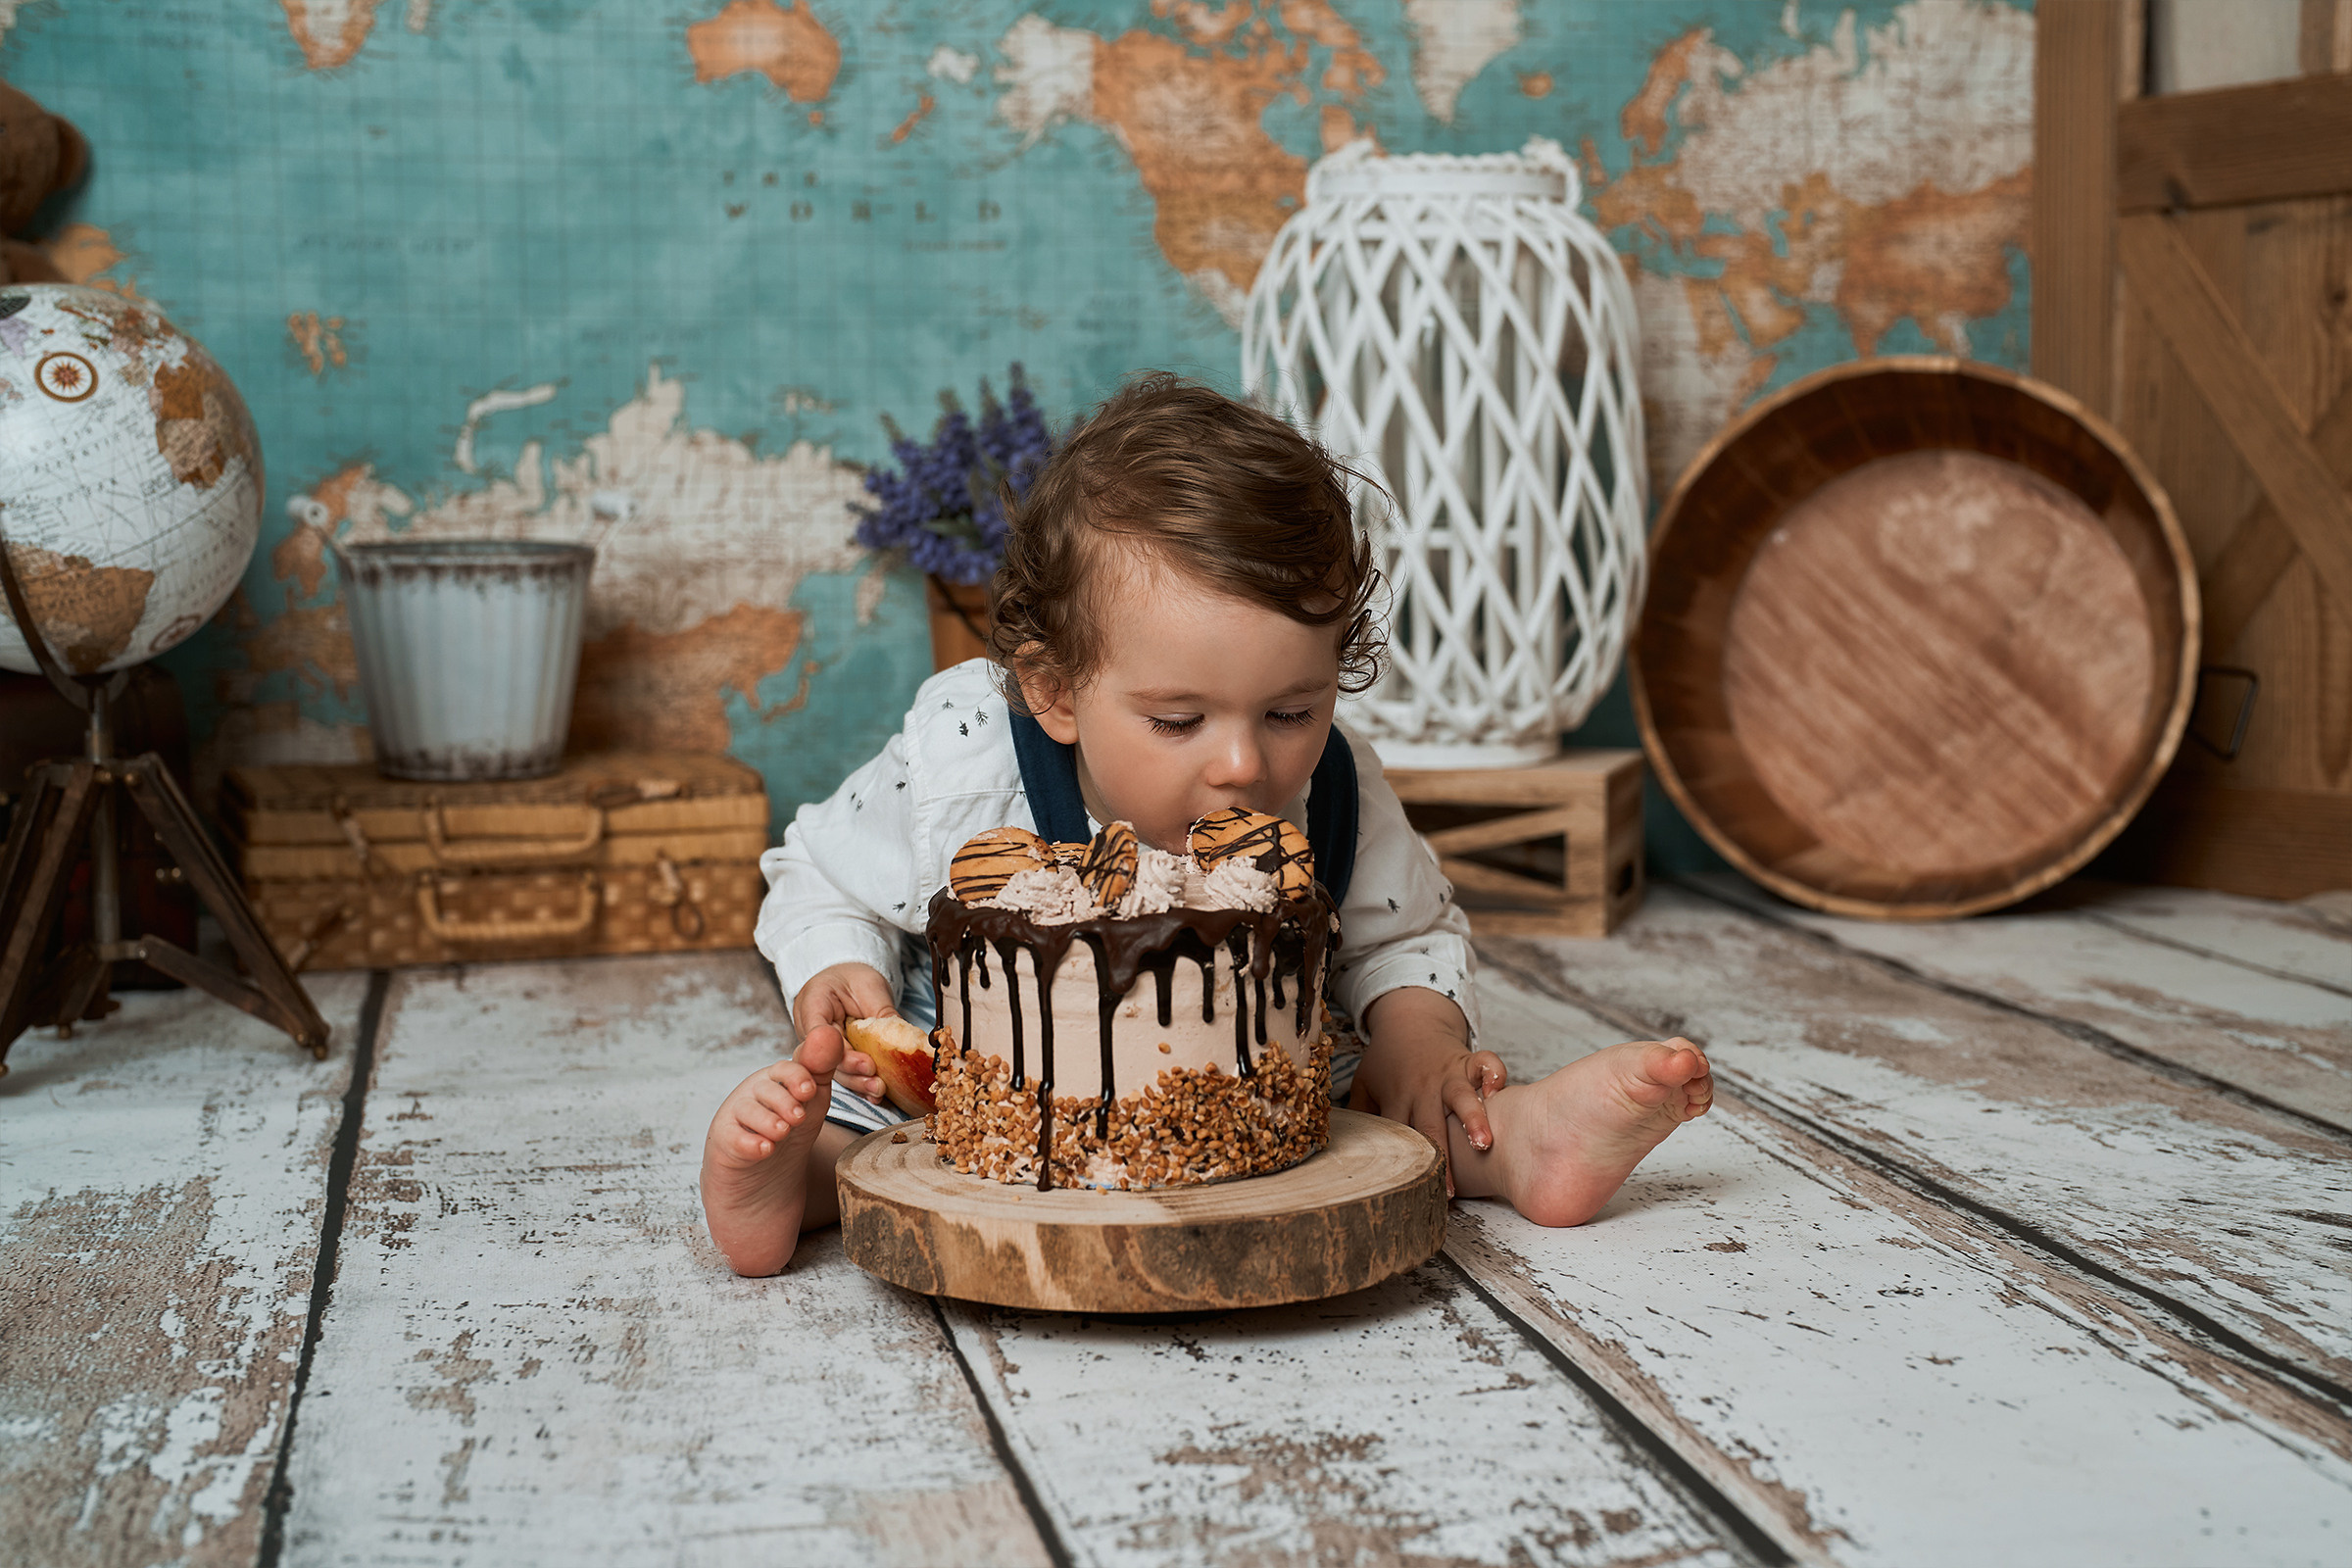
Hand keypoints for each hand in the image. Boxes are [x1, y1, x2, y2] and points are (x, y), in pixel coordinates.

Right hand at [706, 1052, 826, 1169]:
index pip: (785, 1069)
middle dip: (784, 1102)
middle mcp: (755, 1091)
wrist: (769, 1166)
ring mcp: (738, 1114)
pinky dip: (750, 1143)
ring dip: (767, 1121)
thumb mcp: (814, 1097)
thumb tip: (829, 1031)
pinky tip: (764, 1149)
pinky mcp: (725, 1138)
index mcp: (778, 1078)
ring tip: (782, 1132)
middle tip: (798, 1117)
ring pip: (748, 1111)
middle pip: (766, 1089)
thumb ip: (822, 1068)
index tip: (809, 1091)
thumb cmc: (791, 1123)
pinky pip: (733, 1137)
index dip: (797, 1078)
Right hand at [791, 961, 894, 1104]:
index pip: (819, 1031)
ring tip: (878, 1089)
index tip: (864, 1061)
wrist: (846, 980)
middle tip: (874, 1077)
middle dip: (852, 1070)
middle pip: (825, 1056)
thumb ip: (881, 1012)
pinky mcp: (832, 1058)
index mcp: (813, 1002)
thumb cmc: (854, 978)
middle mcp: (810, 1029)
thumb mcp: (870, 987)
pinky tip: (874, 1094)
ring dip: (857, 1082)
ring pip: (835, 1070)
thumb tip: (901, 1036)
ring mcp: (819, 1047)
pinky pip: (845, 1072)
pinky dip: (860, 1083)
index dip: (839, 1050)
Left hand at [1354, 986, 1505, 1195]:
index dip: (1405, 1163)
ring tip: (1484, 1144)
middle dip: (1441, 1159)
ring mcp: (1448, 1074)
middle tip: (1448, 1190)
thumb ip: (1358, 1115)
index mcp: (1396, 1098)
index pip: (1399, 1134)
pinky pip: (1485, 1063)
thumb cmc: (1387, 1059)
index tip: (1412, 1190)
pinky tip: (1499, 1092)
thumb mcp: (1364, 1083)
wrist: (1409, 1019)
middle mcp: (1423, 1089)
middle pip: (1431, 1126)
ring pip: (1461, 1098)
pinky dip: (1494, 1074)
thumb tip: (1345, 1151)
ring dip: (1473, 1121)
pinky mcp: (1467, 1060)